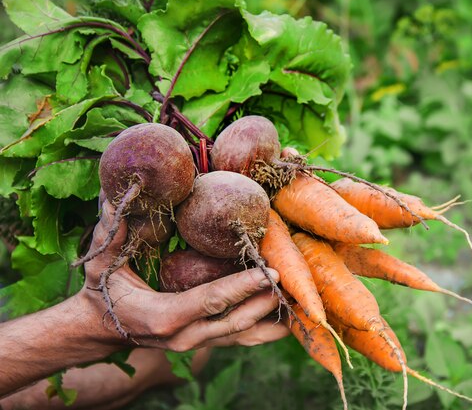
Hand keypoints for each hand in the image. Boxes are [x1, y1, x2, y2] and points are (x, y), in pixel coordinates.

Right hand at [78, 200, 288, 350]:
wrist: (100, 328)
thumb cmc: (102, 291)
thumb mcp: (102, 263)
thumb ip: (112, 233)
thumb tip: (113, 196)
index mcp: (163, 317)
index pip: (211, 300)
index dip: (242, 286)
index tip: (269, 270)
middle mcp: (185, 337)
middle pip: (237, 320)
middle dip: (267, 299)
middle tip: (295, 276)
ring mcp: (197, 343)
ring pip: (244, 335)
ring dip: (274, 318)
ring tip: (304, 299)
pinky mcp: (205, 342)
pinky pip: (242, 340)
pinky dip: (267, 330)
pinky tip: (291, 319)